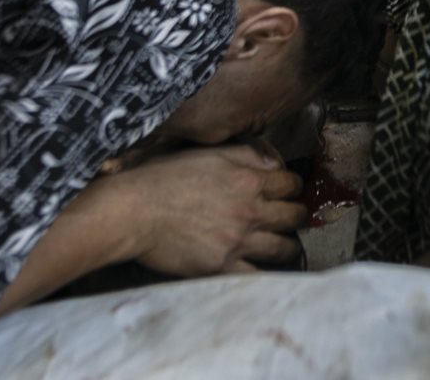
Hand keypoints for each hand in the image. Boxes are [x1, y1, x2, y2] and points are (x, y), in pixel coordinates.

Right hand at [122, 144, 305, 275]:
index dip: (292, 188)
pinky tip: (264, 268)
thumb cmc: (164, 178)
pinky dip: (265, 274)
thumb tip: (274, 161)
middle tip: (290, 220)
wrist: (134, 210)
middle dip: (296, 216)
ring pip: (285, 247)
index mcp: (248, 179)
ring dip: (287, 246)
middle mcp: (250, 209)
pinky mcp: (222, 266)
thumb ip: (246, 155)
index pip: (292, 183)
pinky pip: (258, 275)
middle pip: (295, 215)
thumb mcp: (209, 153)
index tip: (288, 193)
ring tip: (283, 246)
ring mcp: (238, 240)